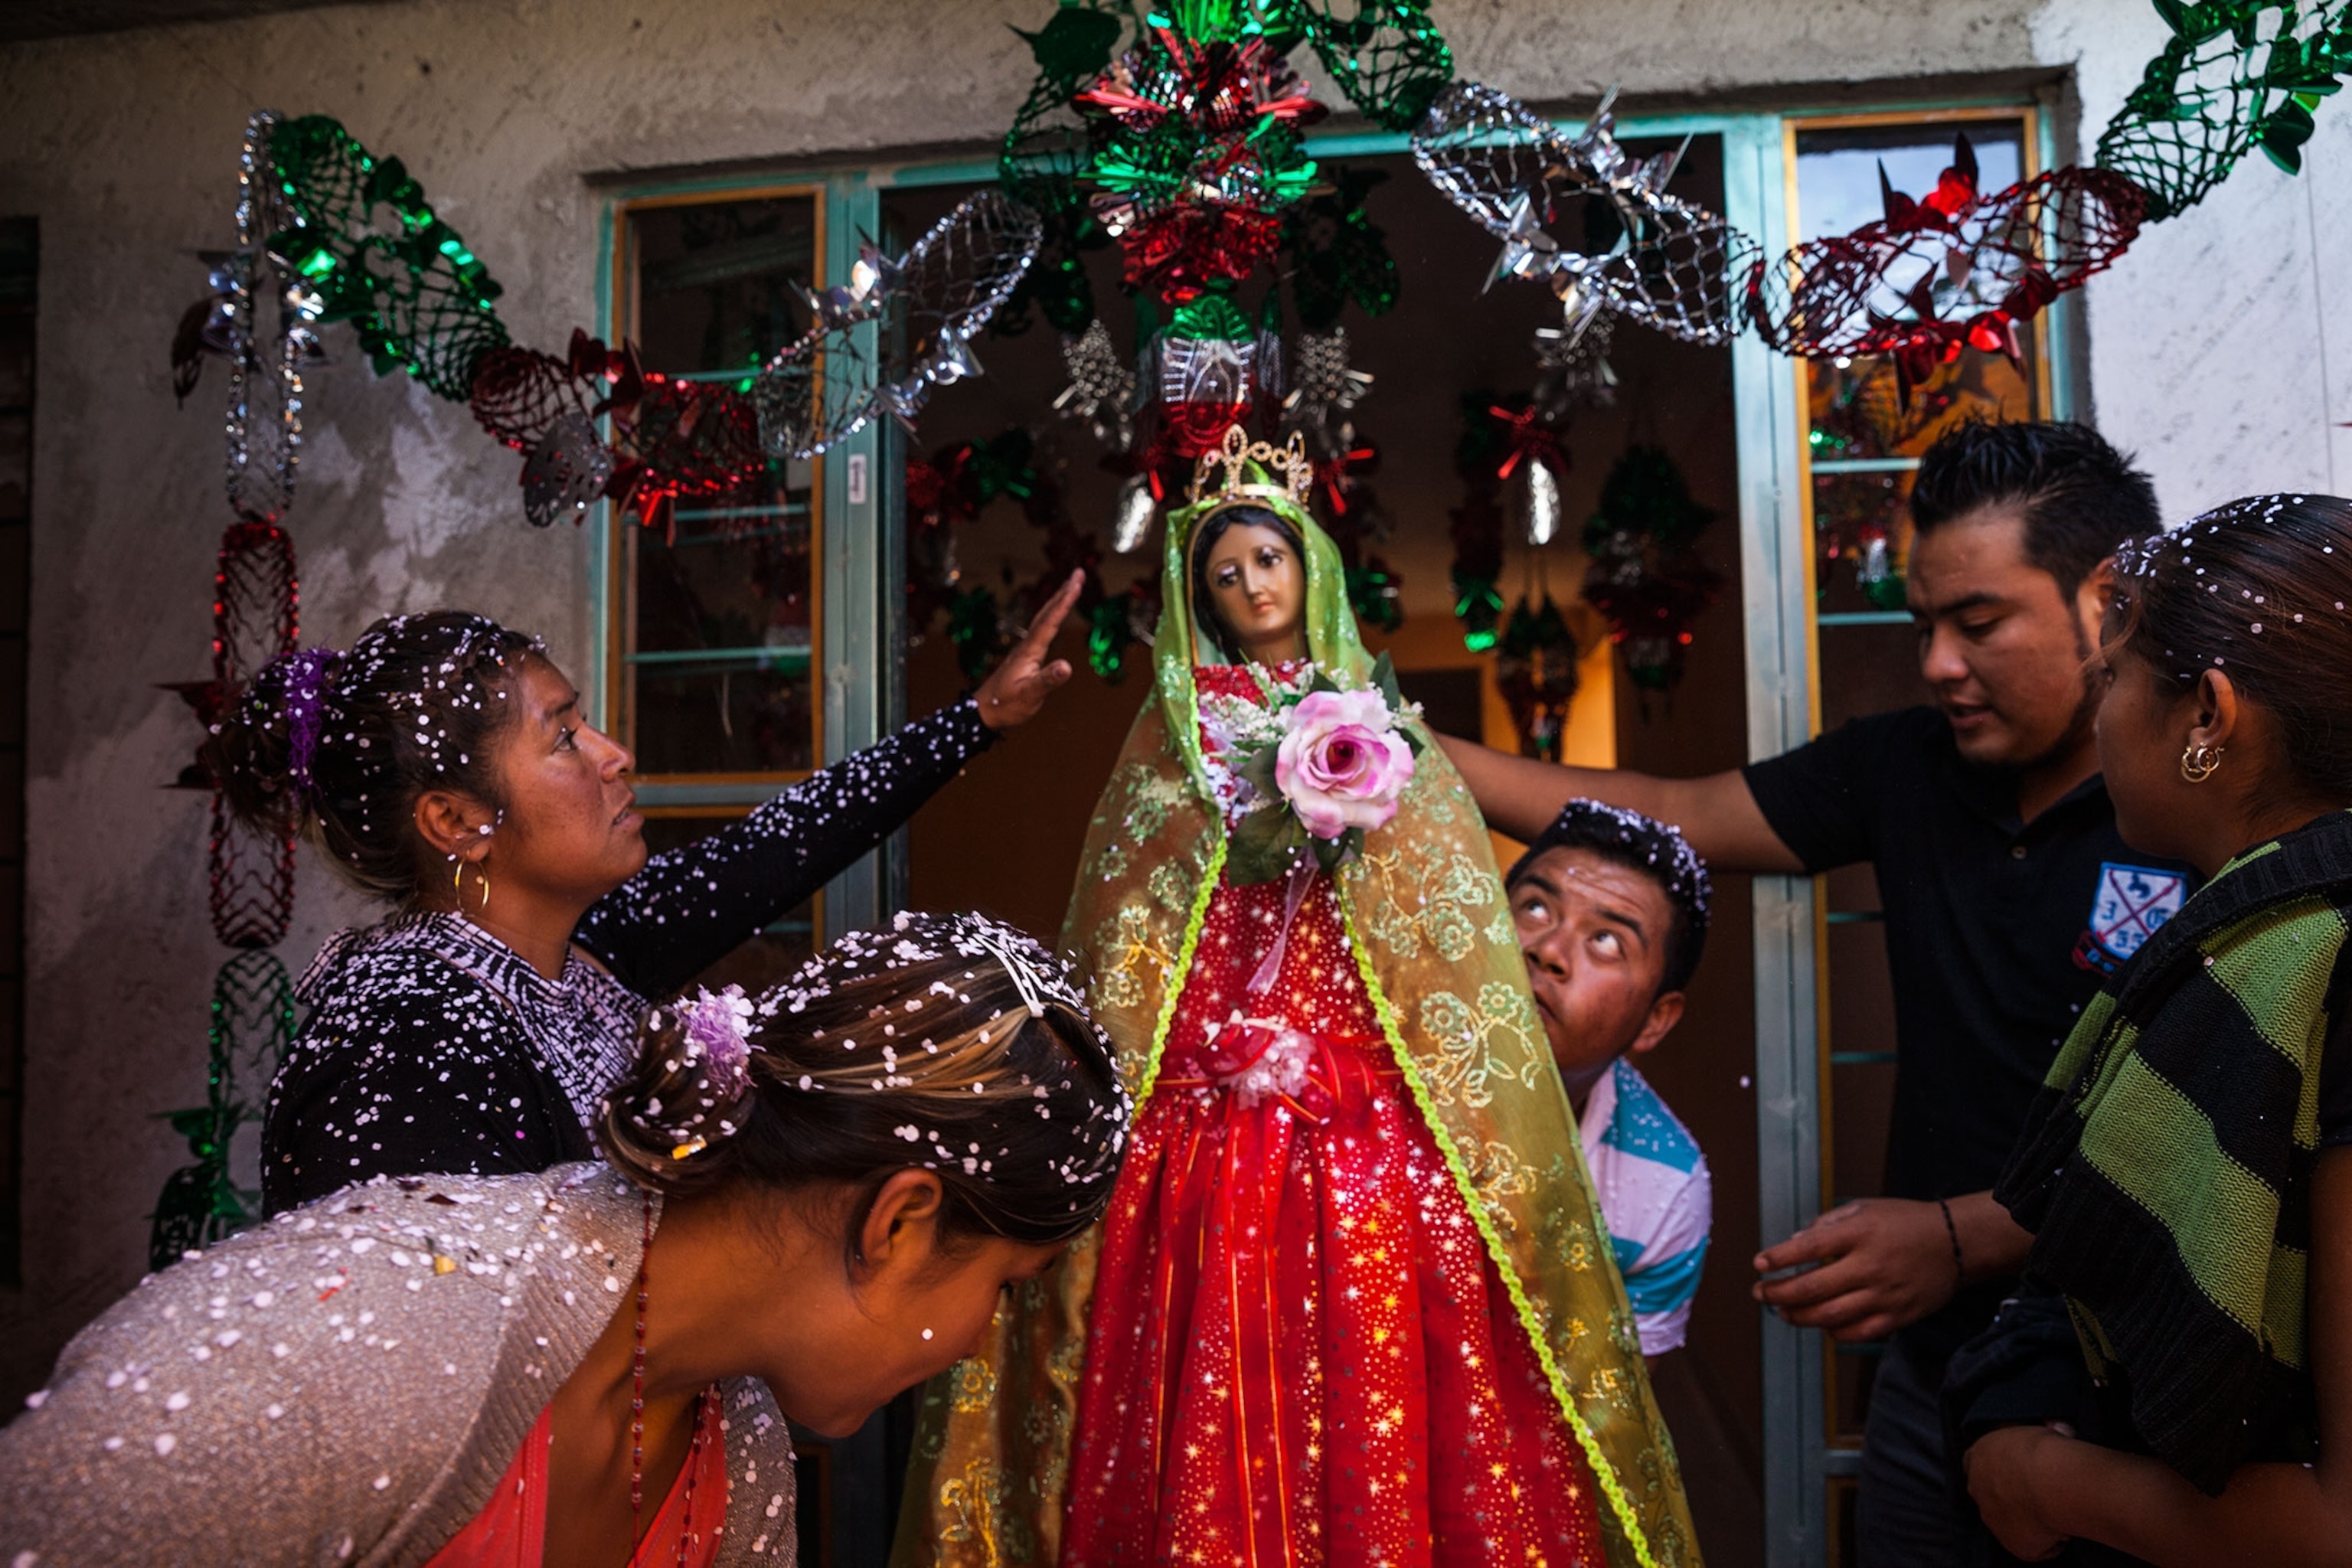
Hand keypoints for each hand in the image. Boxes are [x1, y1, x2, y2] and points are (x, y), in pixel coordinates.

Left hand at [972, 571, 1080, 732]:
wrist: (983, 712)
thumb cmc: (1005, 705)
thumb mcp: (1030, 695)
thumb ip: (1048, 680)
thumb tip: (1067, 666)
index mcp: (1029, 651)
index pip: (1050, 622)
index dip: (1065, 602)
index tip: (1077, 584)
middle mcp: (1027, 646)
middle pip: (1047, 613)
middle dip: (1063, 593)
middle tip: (1078, 574)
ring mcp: (1025, 650)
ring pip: (1043, 619)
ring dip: (1058, 602)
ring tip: (1071, 587)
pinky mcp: (1025, 656)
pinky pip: (1042, 629)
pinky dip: (1051, 616)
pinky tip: (1054, 618)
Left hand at [1751, 1197, 1959, 1340]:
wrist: (1955, 1243)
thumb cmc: (1905, 1222)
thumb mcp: (1865, 1208)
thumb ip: (1828, 1224)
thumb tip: (1794, 1242)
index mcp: (1860, 1233)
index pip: (1809, 1248)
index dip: (1779, 1258)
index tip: (1758, 1264)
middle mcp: (1870, 1265)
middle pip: (1812, 1288)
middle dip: (1778, 1293)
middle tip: (1760, 1293)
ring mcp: (1884, 1294)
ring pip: (1829, 1315)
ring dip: (1798, 1317)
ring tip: (1782, 1312)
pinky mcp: (1897, 1316)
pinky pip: (1856, 1333)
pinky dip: (1831, 1332)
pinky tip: (1820, 1323)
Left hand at [1964, 1424, 2074, 1560]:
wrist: (2052, 1480)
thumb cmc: (2045, 1449)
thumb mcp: (2036, 1429)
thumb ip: (2039, 1431)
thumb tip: (2058, 1427)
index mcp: (1978, 1456)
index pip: (1974, 1462)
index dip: (1995, 1466)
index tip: (2016, 1469)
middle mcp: (1977, 1488)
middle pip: (1987, 1494)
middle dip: (2008, 1495)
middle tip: (2038, 1492)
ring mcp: (1992, 1519)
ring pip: (2007, 1521)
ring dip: (2025, 1519)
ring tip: (2053, 1511)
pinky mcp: (2013, 1545)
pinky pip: (2032, 1547)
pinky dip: (2047, 1542)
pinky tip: (2062, 1531)